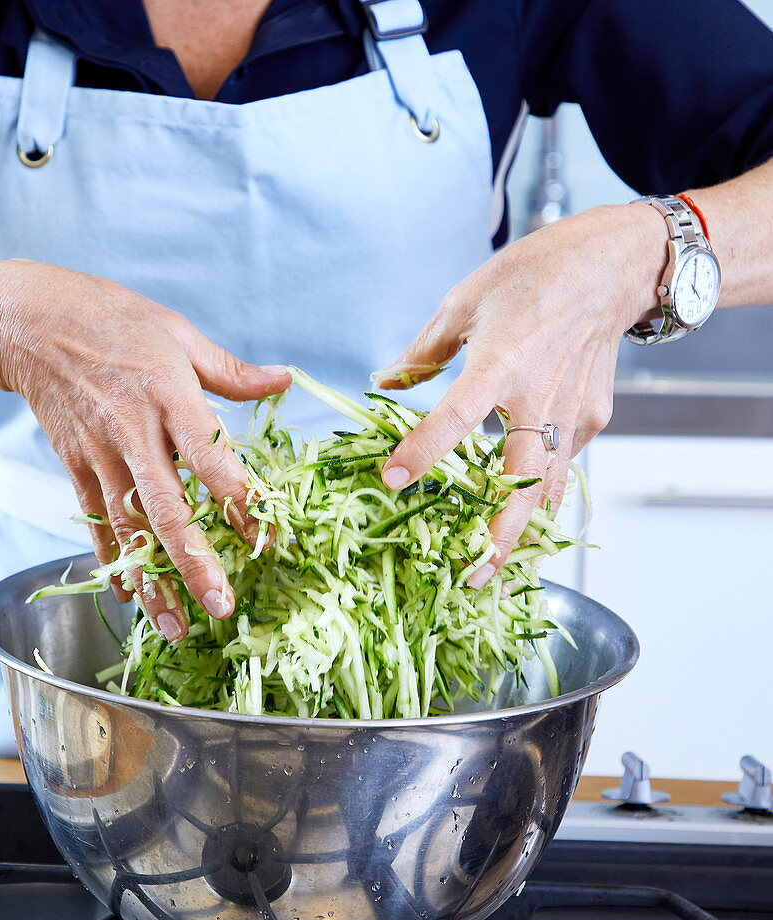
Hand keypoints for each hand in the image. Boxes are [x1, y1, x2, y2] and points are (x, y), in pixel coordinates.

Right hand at [0, 260, 290, 639]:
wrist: (29, 321)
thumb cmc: (112, 319)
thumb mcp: (177, 333)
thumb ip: (230, 371)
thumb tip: (283, 380)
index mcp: (169, 394)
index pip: (211, 457)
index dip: (239, 500)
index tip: (266, 538)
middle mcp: (134, 430)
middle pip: (167, 507)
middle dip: (194, 562)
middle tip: (220, 606)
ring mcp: (100, 452)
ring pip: (128, 527)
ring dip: (152, 579)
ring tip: (174, 626)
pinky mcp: (76, 464)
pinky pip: (95, 521)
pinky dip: (112, 559)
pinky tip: (130, 596)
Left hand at [376, 203, 663, 585]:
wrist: (615, 265)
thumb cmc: (538, 274)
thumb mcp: (465, 300)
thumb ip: (424, 352)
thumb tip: (385, 381)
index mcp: (501, 363)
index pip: (455, 418)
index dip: (423, 452)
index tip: (393, 480)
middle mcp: (540, 398)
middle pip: (521, 482)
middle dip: (498, 536)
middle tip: (471, 573)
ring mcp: (574, 413)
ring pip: (549, 488)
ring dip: (523, 530)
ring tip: (495, 566)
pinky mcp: (594, 418)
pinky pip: (565, 464)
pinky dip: (544, 492)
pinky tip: (522, 512)